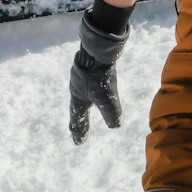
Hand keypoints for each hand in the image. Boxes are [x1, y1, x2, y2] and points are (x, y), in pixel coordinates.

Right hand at [69, 9, 129, 144]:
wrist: (96, 48)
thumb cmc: (99, 76)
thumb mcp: (107, 98)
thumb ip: (111, 113)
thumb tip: (116, 126)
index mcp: (78, 98)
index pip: (77, 119)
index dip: (79, 131)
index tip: (78, 143)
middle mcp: (76, 88)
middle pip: (76, 108)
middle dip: (77, 120)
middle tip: (76, 130)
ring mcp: (79, 76)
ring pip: (79, 95)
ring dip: (82, 104)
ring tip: (85, 108)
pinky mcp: (86, 67)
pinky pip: (84, 83)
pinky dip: (87, 91)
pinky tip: (92, 87)